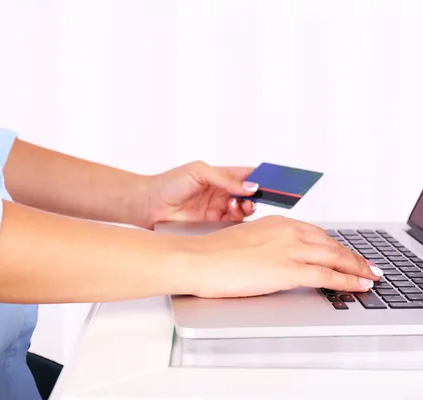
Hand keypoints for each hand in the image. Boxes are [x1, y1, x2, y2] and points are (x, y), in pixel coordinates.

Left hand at [144, 161, 258, 227]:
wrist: (150, 205)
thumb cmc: (170, 183)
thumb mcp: (199, 172)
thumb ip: (225, 178)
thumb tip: (250, 185)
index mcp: (222, 176)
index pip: (247, 175)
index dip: (262, 177)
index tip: (272, 181)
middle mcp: (223, 193)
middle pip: (250, 195)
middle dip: (257, 195)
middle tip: (255, 196)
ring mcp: (219, 210)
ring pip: (244, 211)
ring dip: (246, 207)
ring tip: (236, 205)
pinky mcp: (214, 225)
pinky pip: (233, 225)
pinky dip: (238, 221)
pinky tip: (232, 214)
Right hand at [184, 216, 384, 297]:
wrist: (198, 260)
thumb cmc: (214, 254)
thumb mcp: (248, 241)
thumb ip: (269, 246)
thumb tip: (278, 258)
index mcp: (279, 223)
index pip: (318, 234)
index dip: (337, 246)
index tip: (348, 253)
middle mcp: (289, 231)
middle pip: (332, 244)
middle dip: (354, 257)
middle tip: (370, 266)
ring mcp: (291, 249)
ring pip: (336, 258)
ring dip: (358, 268)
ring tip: (371, 276)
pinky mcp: (289, 270)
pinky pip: (327, 276)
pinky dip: (349, 281)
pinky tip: (359, 285)